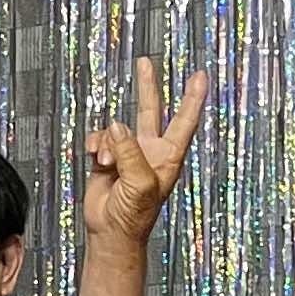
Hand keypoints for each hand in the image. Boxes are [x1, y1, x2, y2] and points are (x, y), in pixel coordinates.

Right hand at [83, 55, 209, 243]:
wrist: (111, 232)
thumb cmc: (134, 215)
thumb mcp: (139, 181)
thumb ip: (129, 150)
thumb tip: (115, 126)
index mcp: (168, 155)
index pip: (184, 120)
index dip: (193, 97)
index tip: (200, 75)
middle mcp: (149, 151)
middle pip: (150, 110)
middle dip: (147, 87)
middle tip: (145, 63)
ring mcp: (128, 155)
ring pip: (116, 130)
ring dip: (108, 143)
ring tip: (107, 165)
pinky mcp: (107, 161)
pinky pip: (99, 141)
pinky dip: (95, 147)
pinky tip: (95, 158)